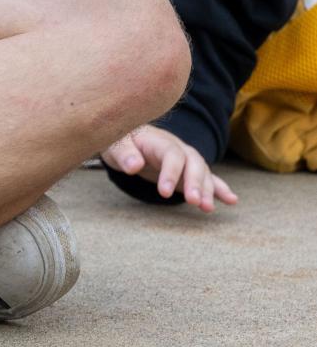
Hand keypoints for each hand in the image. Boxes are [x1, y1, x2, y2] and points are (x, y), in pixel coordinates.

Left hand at [102, 125, 237, 212]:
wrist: (129, 138)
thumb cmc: (120, 141)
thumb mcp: (115, 144)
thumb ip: (124, 154)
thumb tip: (134, 166)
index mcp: (160, 141)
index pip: (171, 155)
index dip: (170, 173)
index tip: (165, 193)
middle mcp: (178, 149)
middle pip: (192, 164)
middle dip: (195, 183)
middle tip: (194, 202)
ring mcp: (186, 160)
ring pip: (202, 173)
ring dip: (207, 190)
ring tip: (207, 208)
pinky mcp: (188, 172)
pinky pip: (207, 179)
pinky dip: (219, 189)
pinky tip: (232, 200)